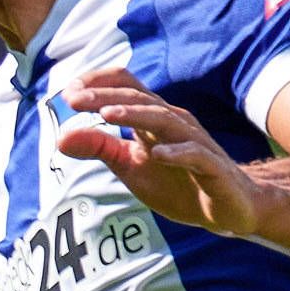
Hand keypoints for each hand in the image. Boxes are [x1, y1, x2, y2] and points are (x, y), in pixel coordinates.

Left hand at [53, 66, 258, 236]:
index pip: (127, 86)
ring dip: (135, 116)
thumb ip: (100, 149)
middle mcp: (175, 122)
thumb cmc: (177, 181)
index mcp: (153, 118)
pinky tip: (157, 154)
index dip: (98, 83)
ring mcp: (195, 143)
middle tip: (74, 99)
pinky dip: (176, 152)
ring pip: (164, 120)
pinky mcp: (213, 167)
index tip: (67, 93)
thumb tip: (60, 137)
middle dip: (106, 97)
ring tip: (106, 116)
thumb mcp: (130, 166)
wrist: (230, 207)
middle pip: (140, 100)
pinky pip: (195, 155)